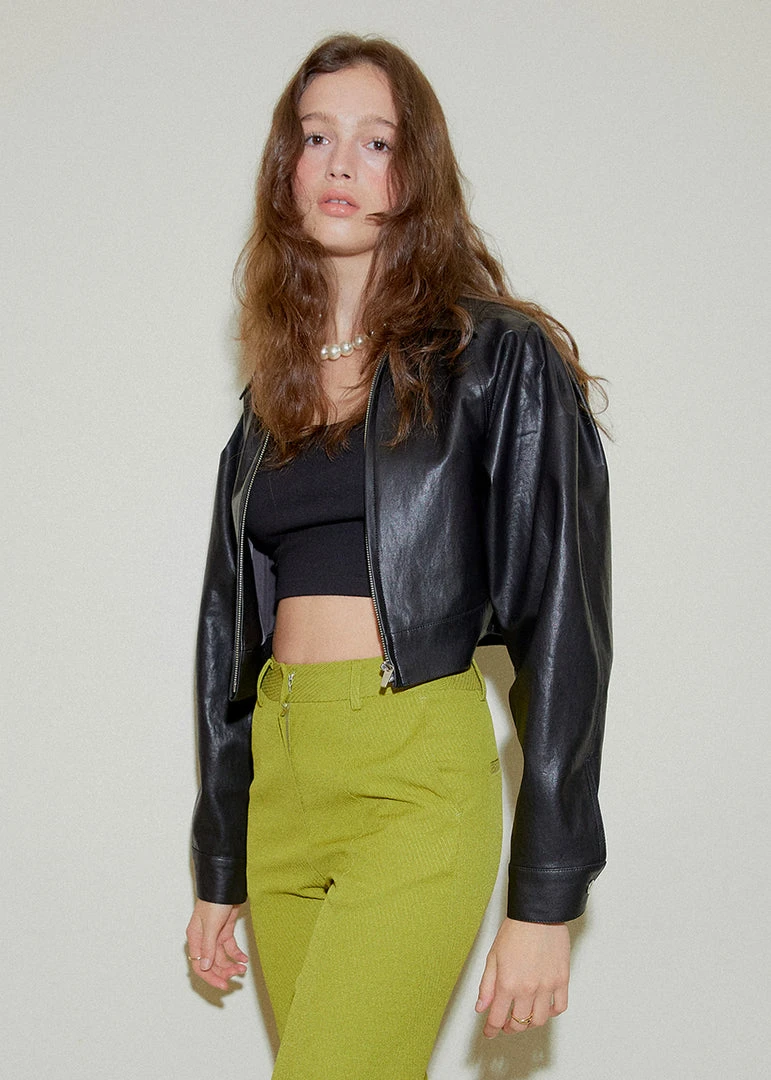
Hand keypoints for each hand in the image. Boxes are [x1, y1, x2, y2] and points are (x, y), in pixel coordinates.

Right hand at [185, 899, 248, 990]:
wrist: (227, 884)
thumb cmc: (215, 901)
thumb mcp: (212, 925)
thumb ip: (208, 946)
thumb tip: (204, 967)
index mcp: (195, 938)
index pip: (199, 965)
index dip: (211, 977)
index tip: (224, 985)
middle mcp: (203, 939)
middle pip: (211, 963)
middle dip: (224, 971)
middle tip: (237, 974)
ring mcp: (215, 935)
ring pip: (221, 957)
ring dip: (231, 963)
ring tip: (243, 967)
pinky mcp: (225, 930)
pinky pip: (230, 947)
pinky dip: (237, 954)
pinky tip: (244, 958)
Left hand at [475, 918, 569, 1037]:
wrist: (538, 914)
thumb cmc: (515, 931)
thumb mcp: (493, 957)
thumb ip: (487, 985)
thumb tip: (481, 1007)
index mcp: (508, 983)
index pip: (498, 1018)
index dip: (492, 1030)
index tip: (489, 1033)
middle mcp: (528, 989)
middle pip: (519, 1023)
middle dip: (510, 1027)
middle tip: (506, 1023)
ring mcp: (547, 986)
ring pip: (539, 1020)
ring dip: (529, 1023)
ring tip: (524, 1015)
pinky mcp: (562, 980)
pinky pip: (560, 1007)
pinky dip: (551, 1013)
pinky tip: (544, 1007)